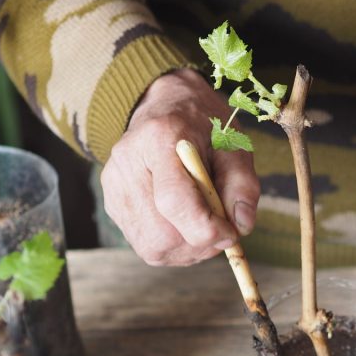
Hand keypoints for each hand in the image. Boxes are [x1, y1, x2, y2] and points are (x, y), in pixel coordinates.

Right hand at [100, 69, 260, 265]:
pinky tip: (185, 223)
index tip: (231, 233)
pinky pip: (146, 245)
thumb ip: (242, 184)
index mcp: (158, 139)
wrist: (165, 107)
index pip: (173, 199)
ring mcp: (115, 188)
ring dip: (187, 248)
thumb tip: (241, 227)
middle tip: (221, 230)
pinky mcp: (113, 205)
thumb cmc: (203, 127)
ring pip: (152, 246)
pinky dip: (173, 246)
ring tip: (204, 224)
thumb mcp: (233, 145)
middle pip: (160, 233)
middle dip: (198, 243)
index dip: (205, 227)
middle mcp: (127, 164)